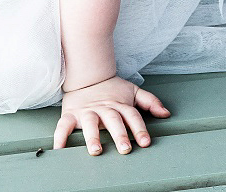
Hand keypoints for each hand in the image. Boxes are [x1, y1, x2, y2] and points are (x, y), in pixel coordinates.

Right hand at [55, 76, 170, 155]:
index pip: (132, 116)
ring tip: (96, 150)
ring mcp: (86, 112)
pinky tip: (59, 149)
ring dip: (93, 137)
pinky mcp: (70, 115)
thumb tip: (166, 114)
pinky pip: (64, 126)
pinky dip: (60, 137)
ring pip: (90, 124)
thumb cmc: (112, 89)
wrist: (87, 76)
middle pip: (113, 121)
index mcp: (119, 105)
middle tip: (125, 148)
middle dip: (119, 135)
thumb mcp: (133, 91)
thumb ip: (150, 102)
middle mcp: (104, 109)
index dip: (139, 129)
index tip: (145, 142)